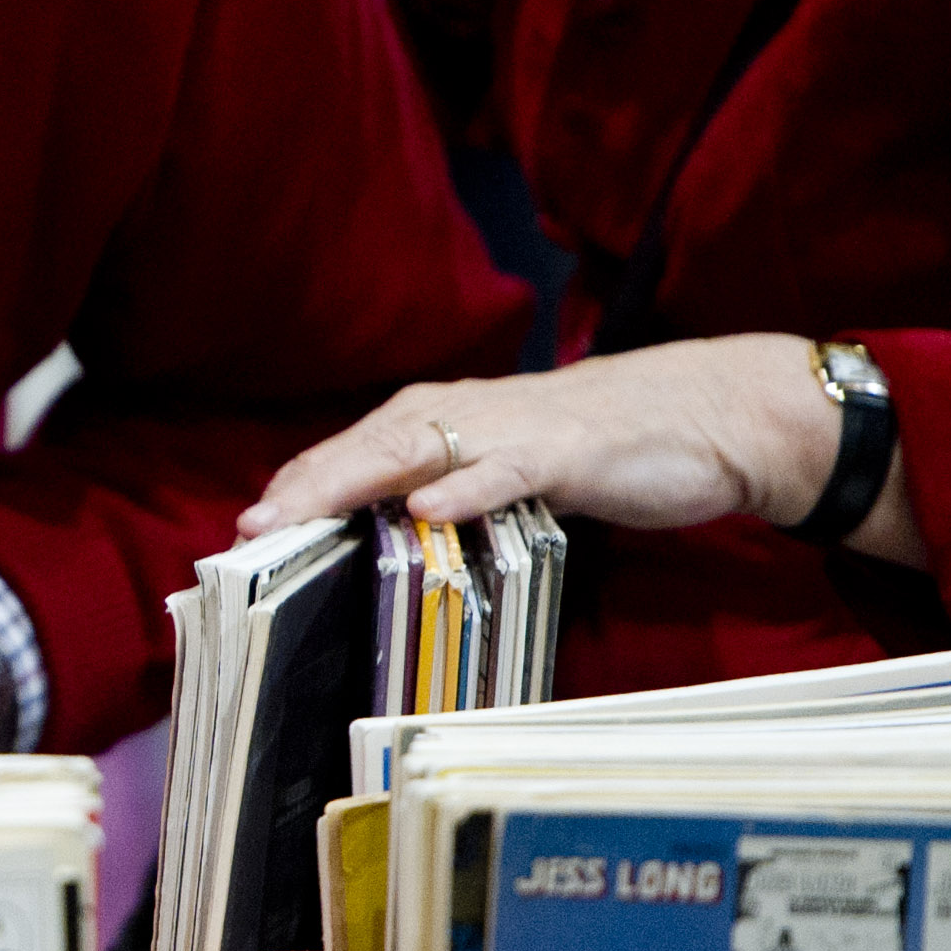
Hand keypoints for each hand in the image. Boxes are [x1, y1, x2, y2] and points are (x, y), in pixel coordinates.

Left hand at [238, 334, 922, 565]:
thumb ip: (449, 495)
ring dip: (355, 480)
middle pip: (367, 447)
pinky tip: (427, 509)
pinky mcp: (570, 450)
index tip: (241, 530)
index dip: (297, 485)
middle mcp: (467, 413)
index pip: (353, 450)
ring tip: (301, 513)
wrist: (709, 416)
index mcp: (446, 417)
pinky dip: (466, 488)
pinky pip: (508, 470)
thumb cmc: (600, 447)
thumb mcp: (508, 472)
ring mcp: (516, 429)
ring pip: (418, 449)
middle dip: (304, 486)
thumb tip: (384, 537)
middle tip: (248, 528)